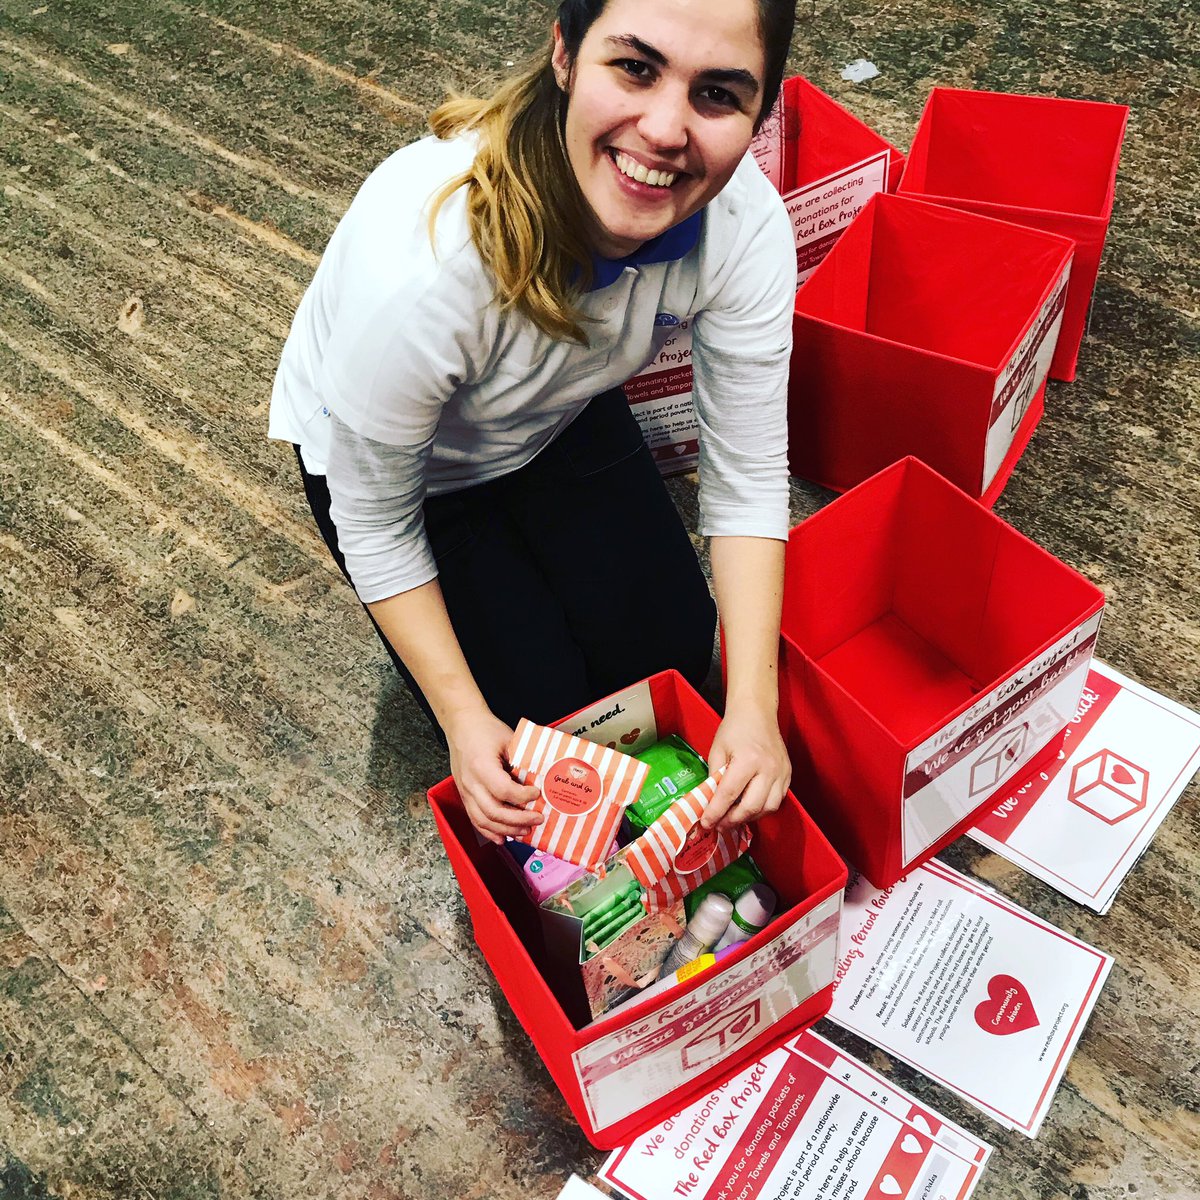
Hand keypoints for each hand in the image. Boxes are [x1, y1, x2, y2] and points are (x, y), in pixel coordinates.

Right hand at [445, 709, 541, 844]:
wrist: (462, 725)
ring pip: (484, 820)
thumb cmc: (485, 730)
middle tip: (538, 818)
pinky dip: (489, 832)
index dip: (522, 797)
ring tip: (525, 831)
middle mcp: (470, 782)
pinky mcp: (464, 796)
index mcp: (481, 766)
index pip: (503, 790)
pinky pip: (475, 819)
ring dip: (506, 829)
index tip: (537, 793)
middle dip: (518, 820)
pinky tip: (503, 838)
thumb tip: (540, 779)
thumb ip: (522, 760)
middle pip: (494, 811)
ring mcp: (465, 791)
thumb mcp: (509, 739)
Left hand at [701, 703, 790, 830]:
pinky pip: (777, 800)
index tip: (706, 823)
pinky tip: (749, 807)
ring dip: (749, 817)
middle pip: (751, 807)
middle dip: (732, 821)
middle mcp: (768, 769)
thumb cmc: (735, 729)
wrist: (757, 712)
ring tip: (733, 818)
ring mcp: (781, 773)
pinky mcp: (788, 774)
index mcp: (748, 760)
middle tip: (719, 825)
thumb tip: (709, 802)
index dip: (716, 812)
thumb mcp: (717, 750)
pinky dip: (762, 808)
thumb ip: (714, 777)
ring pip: (768, 808)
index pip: (729, 794)